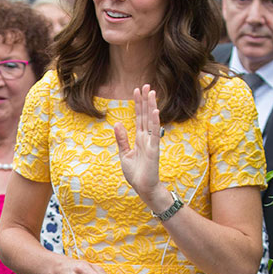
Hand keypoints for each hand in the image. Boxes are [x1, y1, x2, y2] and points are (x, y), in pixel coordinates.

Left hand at [113, 84, 160, 199]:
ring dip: (151, 106)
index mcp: (139, 138)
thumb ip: (122, 139)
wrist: (143, 188)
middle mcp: (146, 138)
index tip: (137, 90)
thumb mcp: (125, 154)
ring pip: (151, 120)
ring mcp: (151, 143)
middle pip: (145, 115)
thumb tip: (118, 123)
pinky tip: (155, 111)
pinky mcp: (154, 150)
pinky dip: (154, 122)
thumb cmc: (136, 174)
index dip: (138, 104)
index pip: (139, 117)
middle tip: (146, 85)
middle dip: (145, 100)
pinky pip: (155, 133)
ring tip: (151, 92)